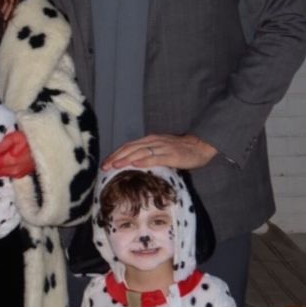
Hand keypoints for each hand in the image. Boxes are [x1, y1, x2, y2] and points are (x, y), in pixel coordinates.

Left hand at [104, 134, 218, 171]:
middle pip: (130, 148)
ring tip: (115, 165)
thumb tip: (134, 166)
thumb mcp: (161, 150)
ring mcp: (162, 147)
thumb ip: (149, 155)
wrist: (201, 145)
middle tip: (104, 166)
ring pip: (140, 152)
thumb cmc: (181, 150)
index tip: (105, 163)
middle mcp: (154, 141)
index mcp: (150, 140)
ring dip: (126, 158)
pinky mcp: (172, 155)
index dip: (115, 154)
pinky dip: (144, 160)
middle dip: (116, 157)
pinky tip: (136, 164)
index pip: (128, 146)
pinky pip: (156, 157)